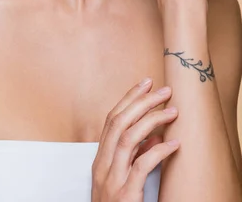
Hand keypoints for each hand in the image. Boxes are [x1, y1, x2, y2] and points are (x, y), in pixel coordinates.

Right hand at [91, 79, 178, 201]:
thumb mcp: (120, 180)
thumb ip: (132, 157)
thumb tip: (153, 135)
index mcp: (100, 159)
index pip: (111, 119)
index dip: (128, 98)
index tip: (145, 82)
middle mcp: (102, 165)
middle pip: (118, 122)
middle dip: (141, 102)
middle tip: (164, 90)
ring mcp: (112, 180)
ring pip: (128, 138)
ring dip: (152, 121)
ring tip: (172, 111)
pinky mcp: (125, 195)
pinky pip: (141, 166)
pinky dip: (158, 151)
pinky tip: (174, 144)